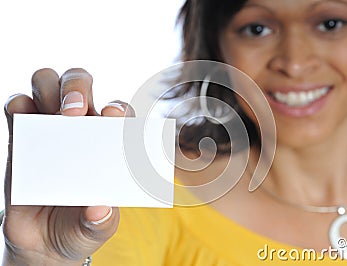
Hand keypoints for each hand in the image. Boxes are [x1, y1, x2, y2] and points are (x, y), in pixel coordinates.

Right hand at [3, 68, 132, 264]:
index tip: (113, 116)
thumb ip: (100, 221)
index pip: (118, 113)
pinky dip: (18, 105)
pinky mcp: (22, 134)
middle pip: (81, 85)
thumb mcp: (94, 229)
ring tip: (52, 113)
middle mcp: (81, 127)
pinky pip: (18, 106)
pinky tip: (21, 116)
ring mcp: (50, 126)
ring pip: (48, 83)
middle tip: (74, 110)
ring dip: (49, 88)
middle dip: (77, 88)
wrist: (44, 240)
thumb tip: (99, 209)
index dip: (118, 109)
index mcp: (108, 143)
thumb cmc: (79, 225)